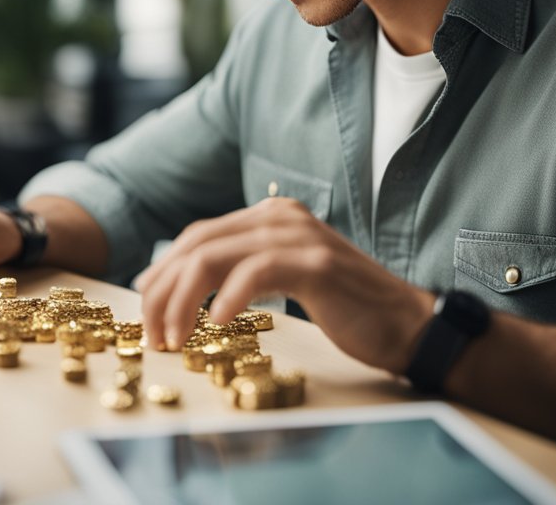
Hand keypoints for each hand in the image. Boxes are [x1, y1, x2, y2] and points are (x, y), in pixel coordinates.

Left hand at [134, 197, 433, 372]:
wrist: (408, 325)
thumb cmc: (346, 310)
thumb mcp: (285, 280)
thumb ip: (244, 272)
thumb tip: (185, 293)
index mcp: (269, 218)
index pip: (197, 237)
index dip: (163, 273)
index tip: (146, 311)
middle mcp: (280, 217)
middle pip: (196, 244)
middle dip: (162, 291)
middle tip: (151, 333)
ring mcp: (299, 236)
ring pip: (214, 256)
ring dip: (182, 301)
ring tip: (174, 337)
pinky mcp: (316, 263)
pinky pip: (256, 271)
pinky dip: (227, 297)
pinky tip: (216, 324)